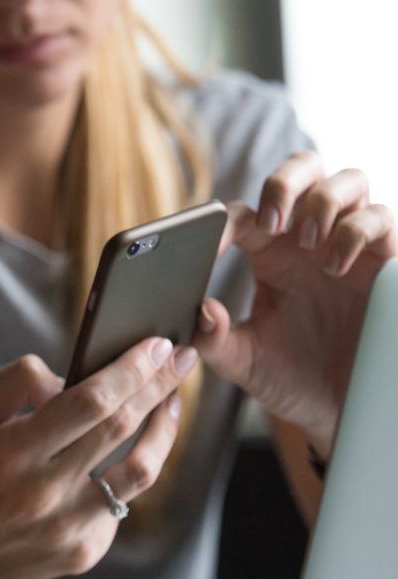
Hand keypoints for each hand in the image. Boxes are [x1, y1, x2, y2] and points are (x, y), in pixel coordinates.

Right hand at [0, 340, 195, 578]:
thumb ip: (14, 384)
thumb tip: (68, 380)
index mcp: (12, 453)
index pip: (89, 401)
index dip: (130, 369)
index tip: (157, 345)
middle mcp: (45, 492)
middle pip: (122, 427)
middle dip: (159, 385)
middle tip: (182, 358)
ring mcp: (69, 527)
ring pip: (141, 471)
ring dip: (163, 430)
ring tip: (170, 403)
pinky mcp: (84, 552)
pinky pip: (120, 503)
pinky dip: (127, 472)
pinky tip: (123, 455)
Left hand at [193, 151, 396, 454]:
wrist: (340, 409)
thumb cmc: (290, 378)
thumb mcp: (245, 363)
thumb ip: (214, 341)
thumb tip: (199, 311)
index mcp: (268, 254)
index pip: (242, 215)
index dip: (223, 222)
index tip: (212, 246)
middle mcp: (308, 239)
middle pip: (302, 169)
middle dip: (285, 181)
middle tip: (273, 221)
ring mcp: (349, 243)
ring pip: (346, 180)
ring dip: (322, 202)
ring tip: (308, 244)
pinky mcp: (385, 259)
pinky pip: (380, 217)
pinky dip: (356, 230)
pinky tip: (336, 266)